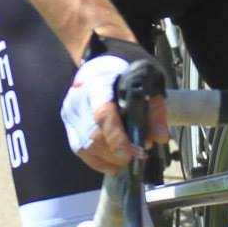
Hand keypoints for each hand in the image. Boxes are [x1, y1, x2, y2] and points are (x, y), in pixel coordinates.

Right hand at [60, 41, 168, 174]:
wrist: (99, 62)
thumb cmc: (124, 72)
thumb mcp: (147, 82)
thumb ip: (155, 110)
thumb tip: (159, 139)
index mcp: (98, 85)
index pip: (103, 114)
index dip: (116, 138)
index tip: (130, 154)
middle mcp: (79, 99)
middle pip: (93, 136)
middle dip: (116, 153)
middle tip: (137, 156)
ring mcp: (70, 112)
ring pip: (85, 147)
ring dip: (108, 160)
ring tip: (127, 160)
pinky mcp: (68, 123)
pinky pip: (79, 150)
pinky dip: (97, 161)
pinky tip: (113, 164)